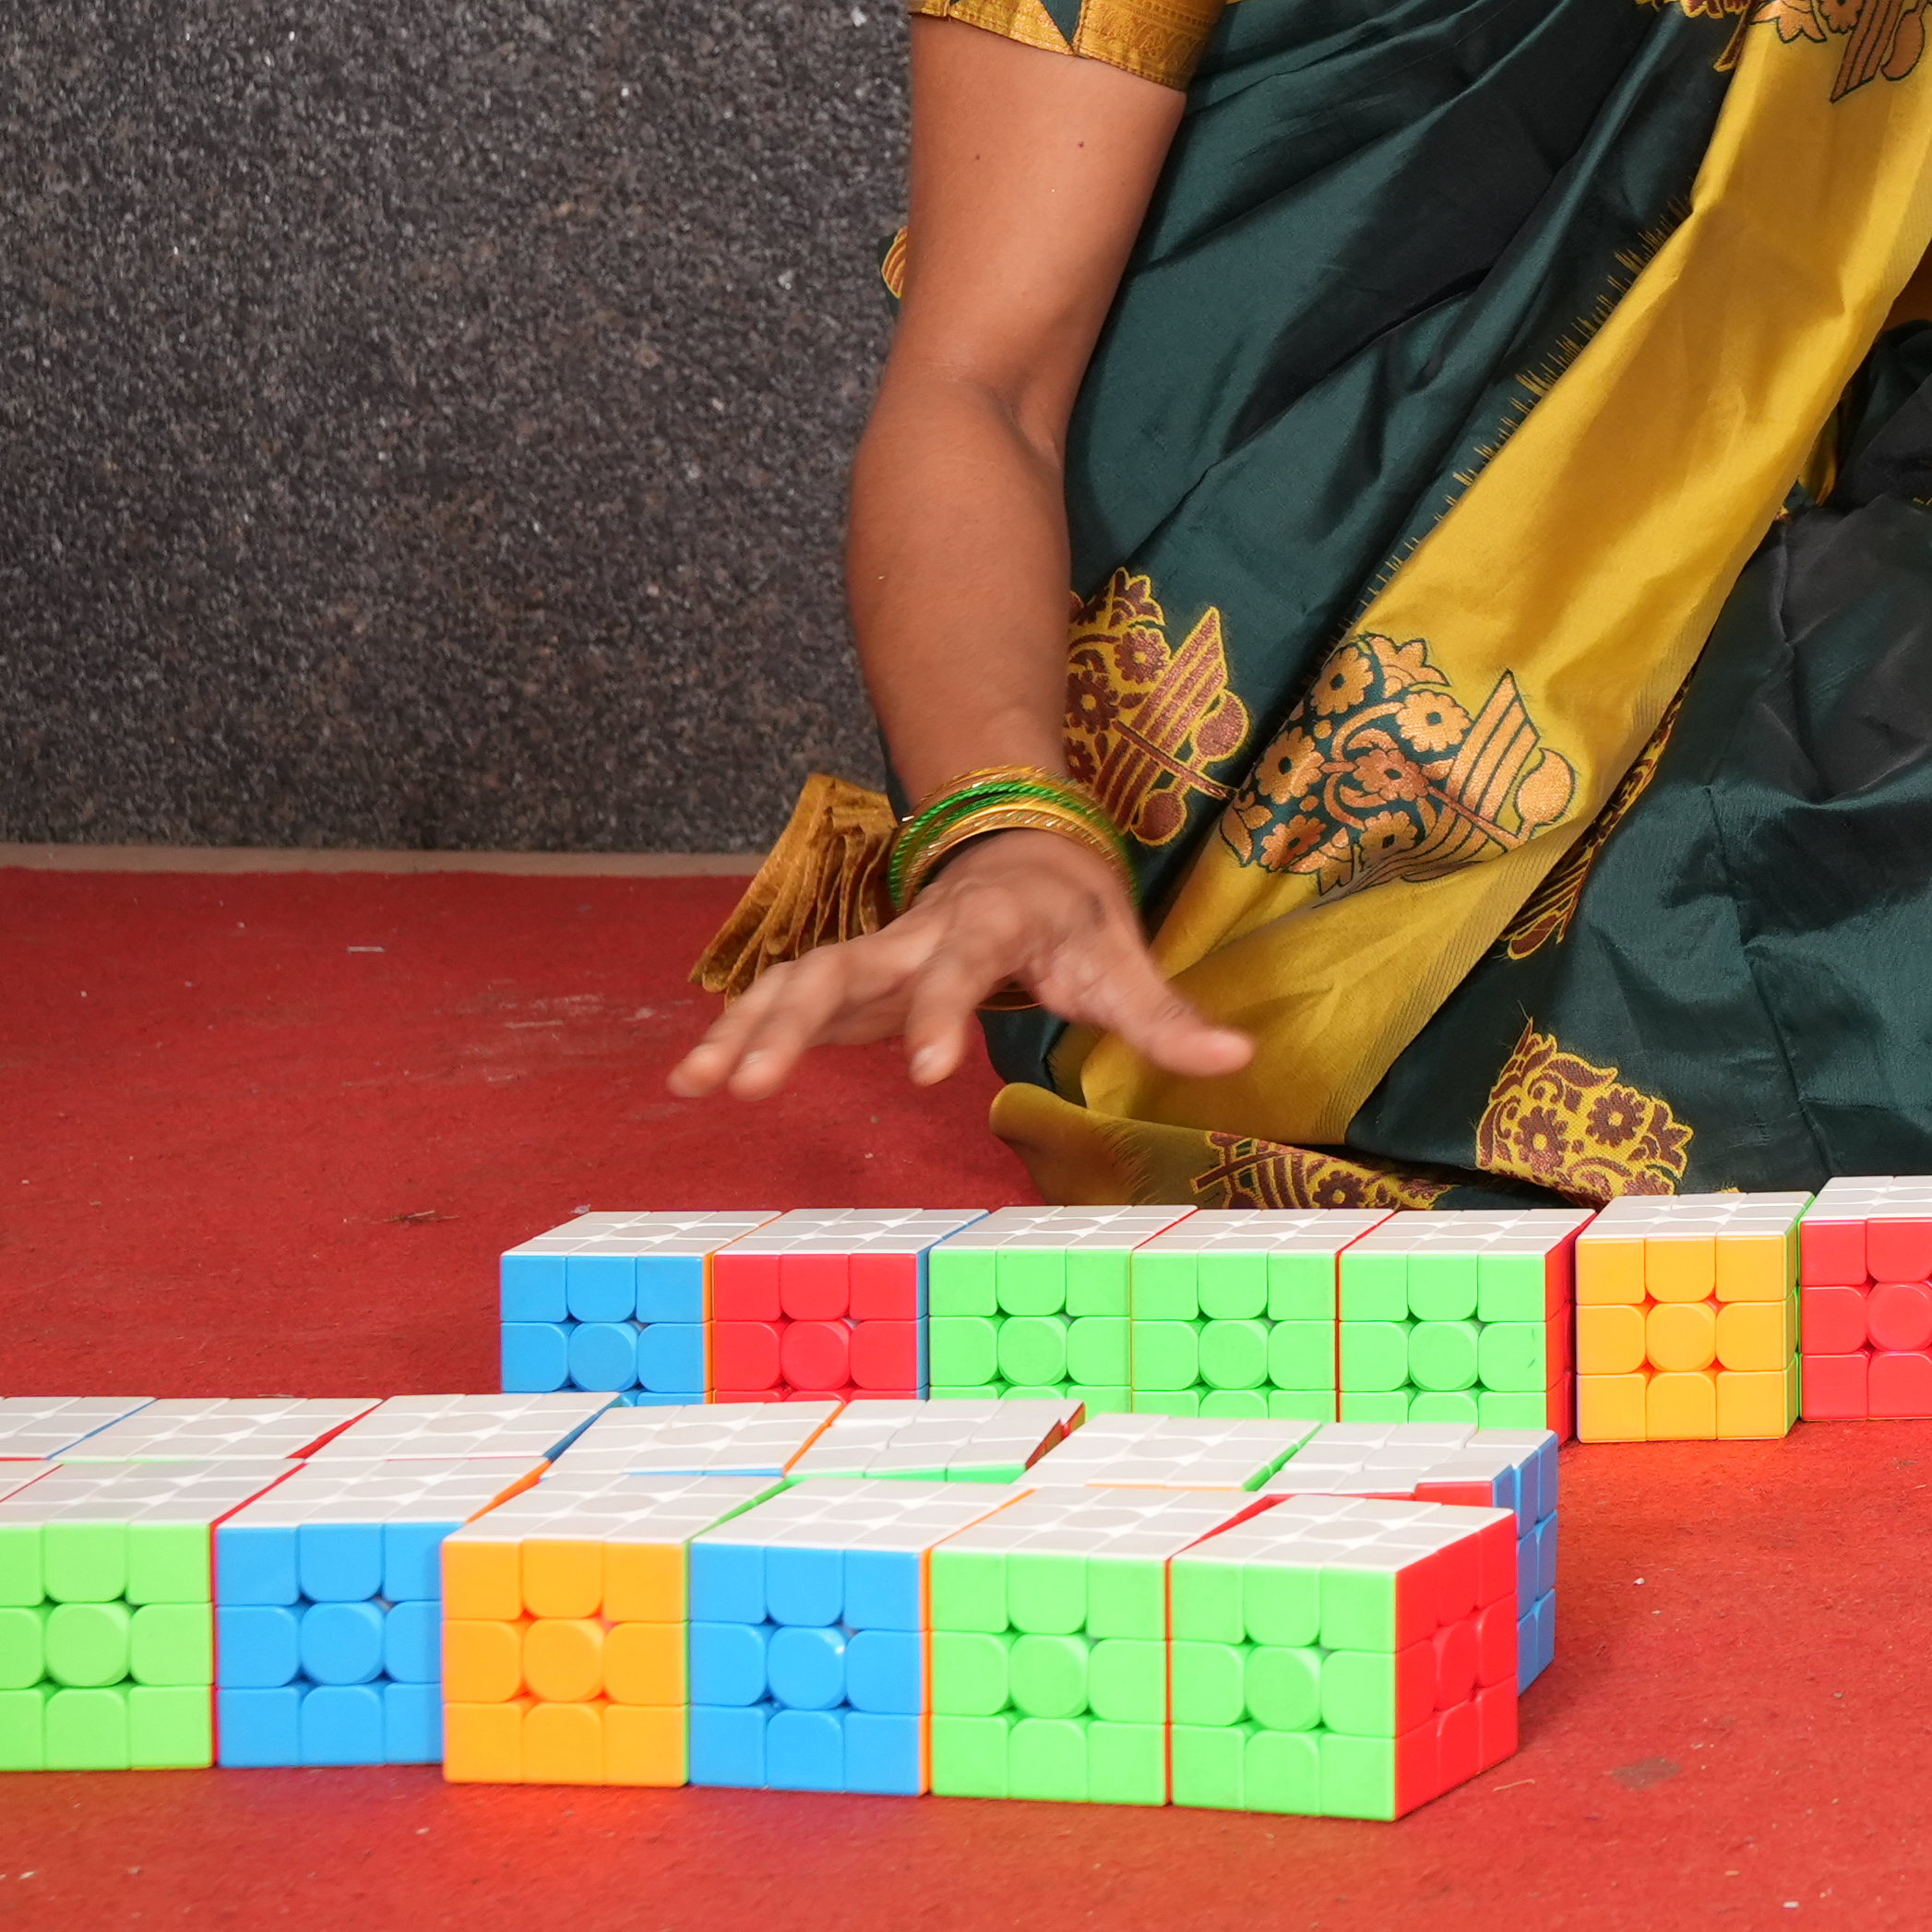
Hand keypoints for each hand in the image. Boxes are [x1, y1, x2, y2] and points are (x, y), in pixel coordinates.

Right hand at [659, 826, 1250, 1103]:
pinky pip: (780, 994)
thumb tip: (1238, 1060)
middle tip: (755, 1085)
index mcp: (992, 924)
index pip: (965, 967)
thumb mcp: (1126, 961)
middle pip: (849, 968)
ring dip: (748, 1026)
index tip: (927, 1072)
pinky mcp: (848, 971)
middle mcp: (919, 931)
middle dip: (798, 1023)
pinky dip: (736, 1028)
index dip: (942, 1014)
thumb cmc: (1077, 914)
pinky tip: (693, 1076)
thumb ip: (1168, 1019)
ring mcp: (875, 948)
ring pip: (798, 977)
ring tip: (699, 1082)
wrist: (1026, 846)